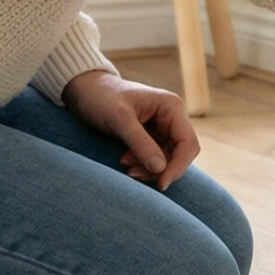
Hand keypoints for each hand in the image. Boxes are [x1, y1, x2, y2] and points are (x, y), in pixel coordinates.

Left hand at [62, 70, 199, 189]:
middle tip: (133, 174)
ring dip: (148, 168)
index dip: (178, 166)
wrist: (86, 90)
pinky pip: (155, 157)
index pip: (188, 143)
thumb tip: (161, 169)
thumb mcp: (119, 120)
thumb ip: (140, 143)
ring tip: (124, 164)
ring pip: (167, 159)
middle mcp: (172, 117)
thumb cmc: (102, 98)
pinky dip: (142, 164)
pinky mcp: (151, 136)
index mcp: (172, 107)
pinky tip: (124, 161)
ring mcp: (162, 127)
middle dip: (159, 169)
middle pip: (180, 154)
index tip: (161, 184)